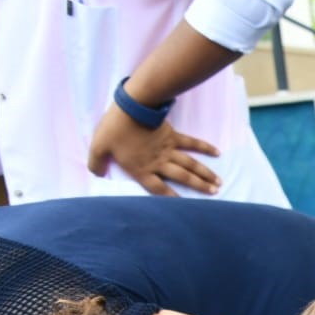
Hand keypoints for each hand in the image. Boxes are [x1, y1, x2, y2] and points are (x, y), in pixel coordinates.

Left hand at [88, 109, 220, 196]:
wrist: (130, 107)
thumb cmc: (114, 128)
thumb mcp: (98, 147)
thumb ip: (96, 164)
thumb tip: (96, 175)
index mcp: (142, 169)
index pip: (158, 189)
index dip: (170, 199)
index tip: (183, 208)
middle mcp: (159, 162)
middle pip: (182, 177)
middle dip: (199, 186)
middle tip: (214, 193)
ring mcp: (168, 149)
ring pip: (190, 164)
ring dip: (205, 174)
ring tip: (218, 183)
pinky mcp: (173, 135)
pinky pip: (192, 143)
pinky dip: (205, 147)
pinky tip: (217, 153)